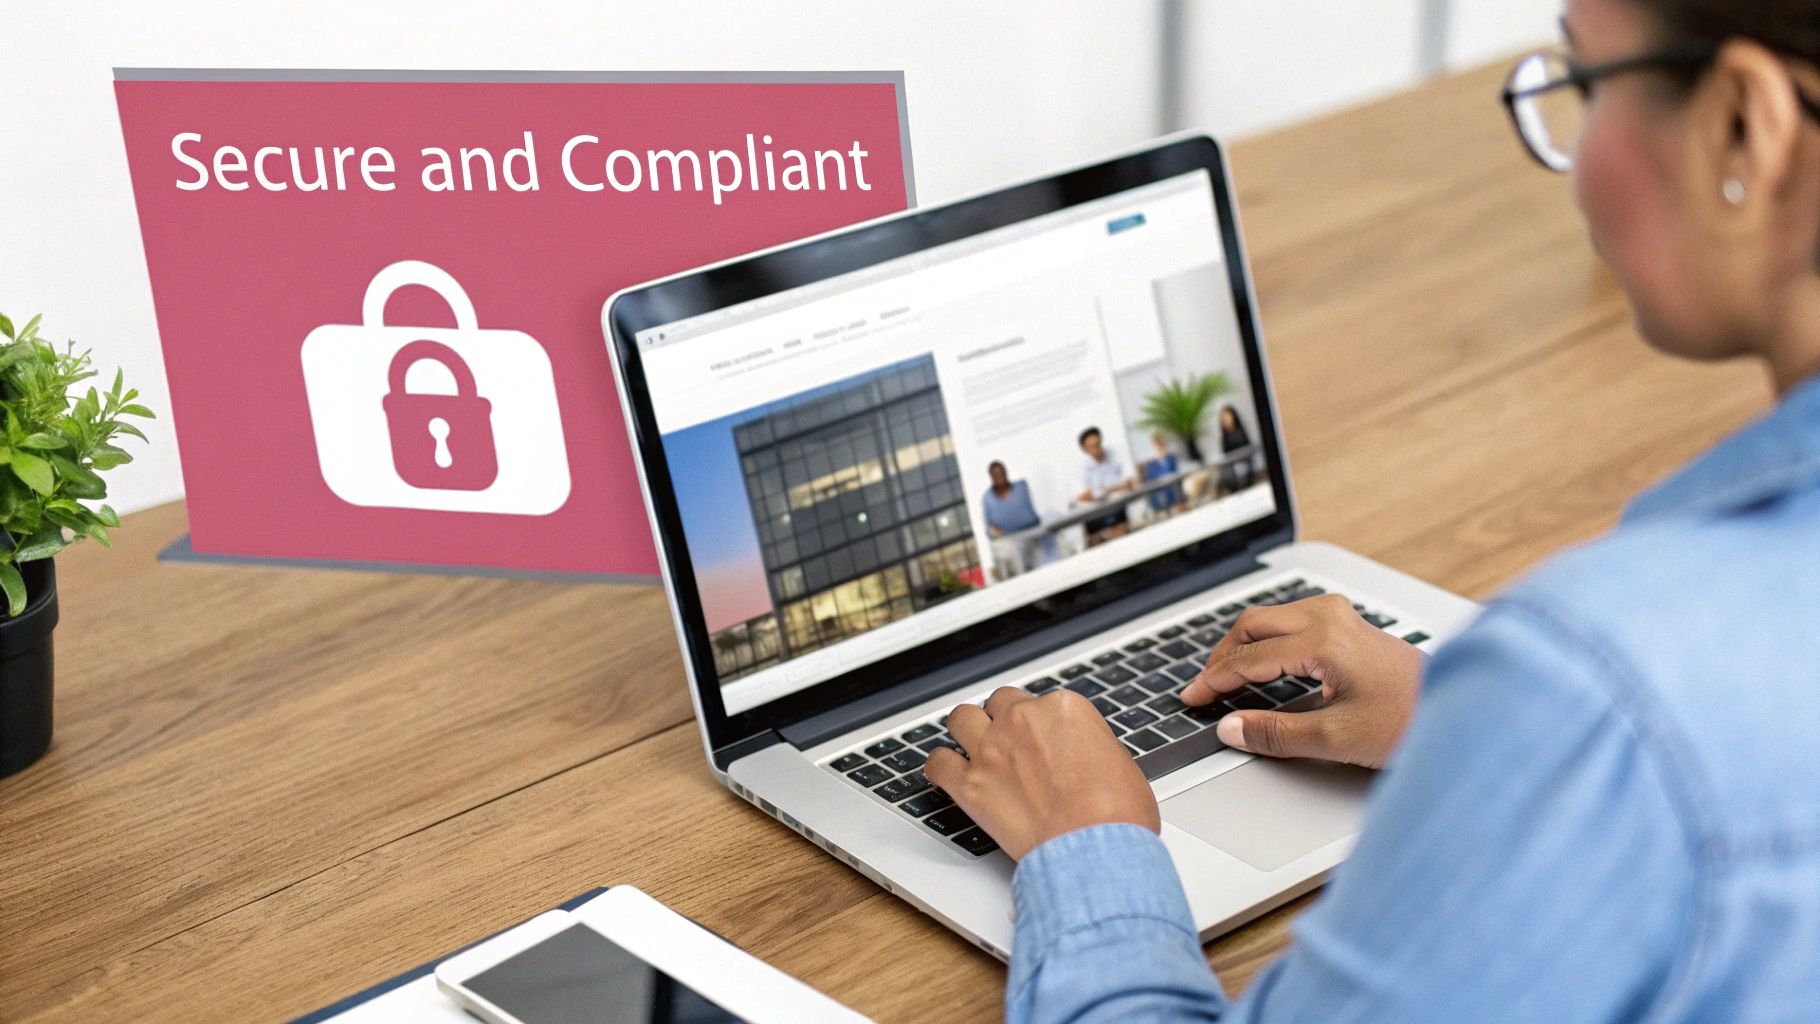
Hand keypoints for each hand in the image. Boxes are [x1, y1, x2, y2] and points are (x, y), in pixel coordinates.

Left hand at [925, 686, 1159, 859]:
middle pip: (999, 703)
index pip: (1040, 703)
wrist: (1095, 850)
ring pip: (961, 719)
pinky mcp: (970, 784)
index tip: (1041, 743)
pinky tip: (948, 774)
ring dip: (967, 732)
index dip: (1040, 726)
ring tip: (975, 750)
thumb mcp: (1120, 764)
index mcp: (1064, 708)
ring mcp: (992, 749)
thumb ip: (1090, 748)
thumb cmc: (1117, 815)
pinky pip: (937, 762)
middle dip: (1003, 722)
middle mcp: (1023, 720)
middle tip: (1011, 747)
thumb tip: (1081, 758)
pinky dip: (940, 767)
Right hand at [1182, 595, 1421, 768]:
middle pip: (1252, 624)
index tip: (1193, 698)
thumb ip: (1275, 733)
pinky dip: (1266, 641)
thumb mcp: (1336, 738)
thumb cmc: (1412, 721)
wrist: (1464, 711)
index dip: (1214, 680)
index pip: (1249, 658)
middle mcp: (1329, 617)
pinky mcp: (1349, 624)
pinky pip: (1291, 621)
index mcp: (1322, 640)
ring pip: (1271, 619)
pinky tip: (1262, 664)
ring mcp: (1341, 616)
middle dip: (1221, 656)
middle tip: (1203, 688)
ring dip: (1243, 645)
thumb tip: (1231, 729)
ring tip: (1226, 677)